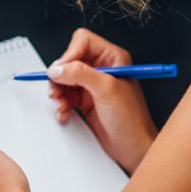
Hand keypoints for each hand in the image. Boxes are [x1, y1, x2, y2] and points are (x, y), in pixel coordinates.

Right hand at [48, 28, 156, 172]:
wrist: (133, 149)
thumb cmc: (132, 120)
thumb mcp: (107, 91)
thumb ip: (81, 74)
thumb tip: (59, 68)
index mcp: (113, 58)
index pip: (84, 42)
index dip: (70, 54)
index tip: (62, 70)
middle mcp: (102, 68)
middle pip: (70, 60)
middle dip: (61, 75)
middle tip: (57, 89)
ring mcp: (93, 85)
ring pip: (65, 78)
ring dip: (59, 91)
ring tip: (61, 102)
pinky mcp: (86, 100)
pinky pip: (66, 95)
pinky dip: (62, 103)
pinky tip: (65, 112)